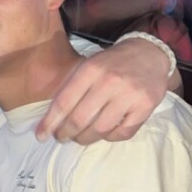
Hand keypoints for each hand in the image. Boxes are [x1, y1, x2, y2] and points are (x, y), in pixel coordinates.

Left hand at [38, 36, 171, 144]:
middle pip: (80, 119)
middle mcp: (110, 82)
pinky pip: (122, 133)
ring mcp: (129, 95)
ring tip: (81, 137)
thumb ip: (73, 87)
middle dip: (66, 133)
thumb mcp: (90, 65)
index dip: (50, 122)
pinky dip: (110, 137)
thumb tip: (52, 118)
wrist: (150, 53)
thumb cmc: (113, 63)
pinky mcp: (145, 107)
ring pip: (100, 130)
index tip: (41, 135)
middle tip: (62, 137)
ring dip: (86, 138)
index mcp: (91, 69)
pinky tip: (105, 133)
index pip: (64, 102)